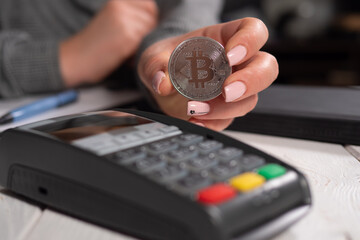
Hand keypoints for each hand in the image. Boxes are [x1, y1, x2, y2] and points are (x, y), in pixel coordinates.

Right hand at [60, 0, 156, 86]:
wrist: (75, 59)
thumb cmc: (94, 45)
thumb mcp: (111, 21)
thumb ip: (130, 17)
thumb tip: (155, 23)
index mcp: (117, 1)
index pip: (149, 5)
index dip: (149, 20)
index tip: (141, 33)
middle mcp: (121, 6)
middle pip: (152, 18)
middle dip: (148, 32)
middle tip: (133, 45)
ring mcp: (125, 19)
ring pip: (151, 31)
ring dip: (144, 42)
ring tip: (128, 51)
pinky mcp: (128, 35)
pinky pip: (146, 42)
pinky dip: (139, 51)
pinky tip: (127, 57)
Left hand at [138, 18, 277, 130]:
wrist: (163, 80)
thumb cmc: (167, 59)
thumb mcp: (155, 56)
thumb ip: (156, 65)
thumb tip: (162, 82)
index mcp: (225, 38)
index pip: (253, 31)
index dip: (250, 41)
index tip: (231, 56)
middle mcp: (236, 63)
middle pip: (266, 67)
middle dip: (251, 81)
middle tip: (227, 91)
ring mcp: (233, 88)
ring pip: (250, 99)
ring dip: (227, 108)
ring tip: (196, 108)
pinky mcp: (225, 109)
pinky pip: (229, 119)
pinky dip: (213, 123)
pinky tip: (195, 121)